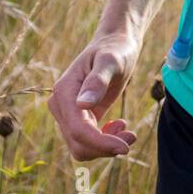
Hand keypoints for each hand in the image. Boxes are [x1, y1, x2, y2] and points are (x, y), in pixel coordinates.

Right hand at [47, 29, 140, 161]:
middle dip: (105, 147)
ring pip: (81, 148)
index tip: (126, 147)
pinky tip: (120, 126)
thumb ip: (97, 81)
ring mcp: (67, 114)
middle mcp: (60, 105)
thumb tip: (82, 105)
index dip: (100, 143)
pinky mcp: (78, 118)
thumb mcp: (111, 61)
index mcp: (64, 92)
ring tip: (128, 131)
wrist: (115, 46)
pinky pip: (87, 143)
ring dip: (106, 148)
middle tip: (132, 136)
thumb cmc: (115, 50)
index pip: (78, 130)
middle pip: (78, 144)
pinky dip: (104, 143)